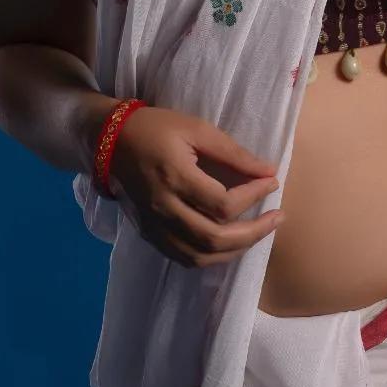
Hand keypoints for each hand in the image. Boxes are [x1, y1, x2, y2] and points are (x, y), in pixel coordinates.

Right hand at [108, 105, 284, 267]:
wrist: (108, 143)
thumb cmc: (156, 128)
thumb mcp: (196, 128)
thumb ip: (233, 152)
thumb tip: (268, 170)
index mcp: (175, 178)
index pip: (224, 204)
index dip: (255, 196)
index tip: (272, 181)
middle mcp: (164, 209)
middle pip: (214, 238)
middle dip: (254, 232)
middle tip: (279, 218)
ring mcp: (154, 226)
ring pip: (200, 256)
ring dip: (236, 250)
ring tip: (260, 233)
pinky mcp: (149, 234)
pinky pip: (184, 258)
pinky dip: (212, 257)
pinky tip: (230, 244)